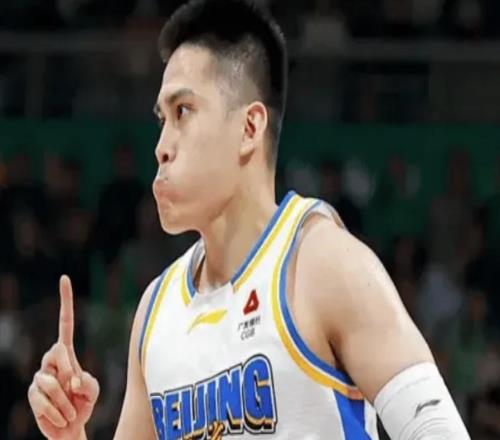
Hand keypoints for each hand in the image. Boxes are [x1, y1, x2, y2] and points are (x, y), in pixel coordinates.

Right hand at [28, 275, 99, 438]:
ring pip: (51, 381)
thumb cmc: (82, 404)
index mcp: (67, 354)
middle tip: (74, 389)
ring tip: (69, 409)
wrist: (70, 427)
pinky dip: (57, 412)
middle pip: (57, 351)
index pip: (64, 324)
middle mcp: (51, 361)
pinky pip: (44, 400)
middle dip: (68, 370)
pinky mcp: (32, 396)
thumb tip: (70, 379)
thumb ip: (87, 382)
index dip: (65, 302)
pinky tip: (60, 417)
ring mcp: (39, 377)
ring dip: (65, 400)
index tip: (64, 278)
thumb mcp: (93, 390)